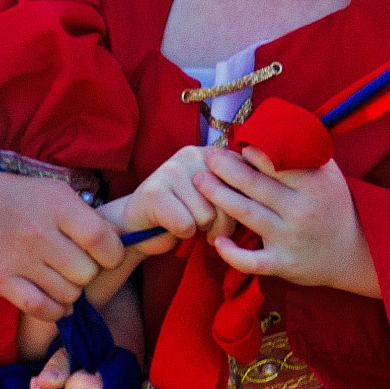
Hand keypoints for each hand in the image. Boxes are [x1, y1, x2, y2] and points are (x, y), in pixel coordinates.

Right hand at [0, 169, 125, 322]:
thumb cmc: (26, 199)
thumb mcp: (60, 194)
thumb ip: (91, 218)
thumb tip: (121, 241)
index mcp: (58, 207)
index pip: (100, 239)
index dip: (113, 253)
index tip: (108, 255)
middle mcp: (39, 233)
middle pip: (86, 273)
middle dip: (90, 273)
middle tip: (79, 265)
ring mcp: (19, 259)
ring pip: (68, 294)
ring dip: (72, 291)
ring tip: (63, 278)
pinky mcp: (1, 280)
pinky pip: (40, 308)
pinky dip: (55, 310)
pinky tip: (55, 300)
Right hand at [109, 143, 235, 252]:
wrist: (138, 226)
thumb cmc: (185, 215)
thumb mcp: (217, 199)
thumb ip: (237, 193)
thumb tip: (251, 203)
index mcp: (213, 154)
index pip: (245, 183)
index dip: (238, 208)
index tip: (222, 211)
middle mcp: (193, 154)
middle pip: (227, 202)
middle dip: (220, 224)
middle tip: (203, 223)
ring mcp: (171, 169)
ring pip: (206, 216)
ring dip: (198, 229)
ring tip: (185, 220)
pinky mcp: (154, 191)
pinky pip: (185, 225)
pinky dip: (181, 234)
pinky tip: (170, 225)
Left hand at [197, 149, 381, 296]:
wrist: (353, 251)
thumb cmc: (334, 205)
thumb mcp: (329, 174)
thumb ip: (304, 152)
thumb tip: (272, 126)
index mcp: (314, 185)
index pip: (276, 164)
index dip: (251, 152)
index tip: (231, 143)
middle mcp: (301, 211)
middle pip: (255, 186)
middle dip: (226, 168)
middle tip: (207, 155)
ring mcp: (291, 238)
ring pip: (248, 215)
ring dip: (219, 197)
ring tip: (199, 181)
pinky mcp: (284, 264)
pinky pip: (253, 261)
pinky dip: (234, 254)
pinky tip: (217, 242)